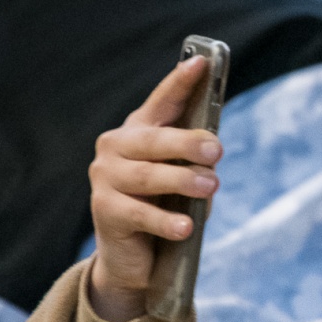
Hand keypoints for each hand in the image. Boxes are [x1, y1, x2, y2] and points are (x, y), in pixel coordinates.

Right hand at [87, 55, 221, 321]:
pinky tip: (185, 227)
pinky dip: (165, 220)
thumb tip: (211, 149)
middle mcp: (116, 147)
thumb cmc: (165, 207)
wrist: (135, 258)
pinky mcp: (104, 210)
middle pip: (153, 140)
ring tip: (211, 186)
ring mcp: (105, 178)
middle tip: (217, 149)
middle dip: (187, 142)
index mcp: (138, 131)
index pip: (162, 102)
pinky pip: (138, 213)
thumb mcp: (183, 177)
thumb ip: (194, 159)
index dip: (180, 82)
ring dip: (181, 180)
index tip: (202, 63)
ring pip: (146, 175)